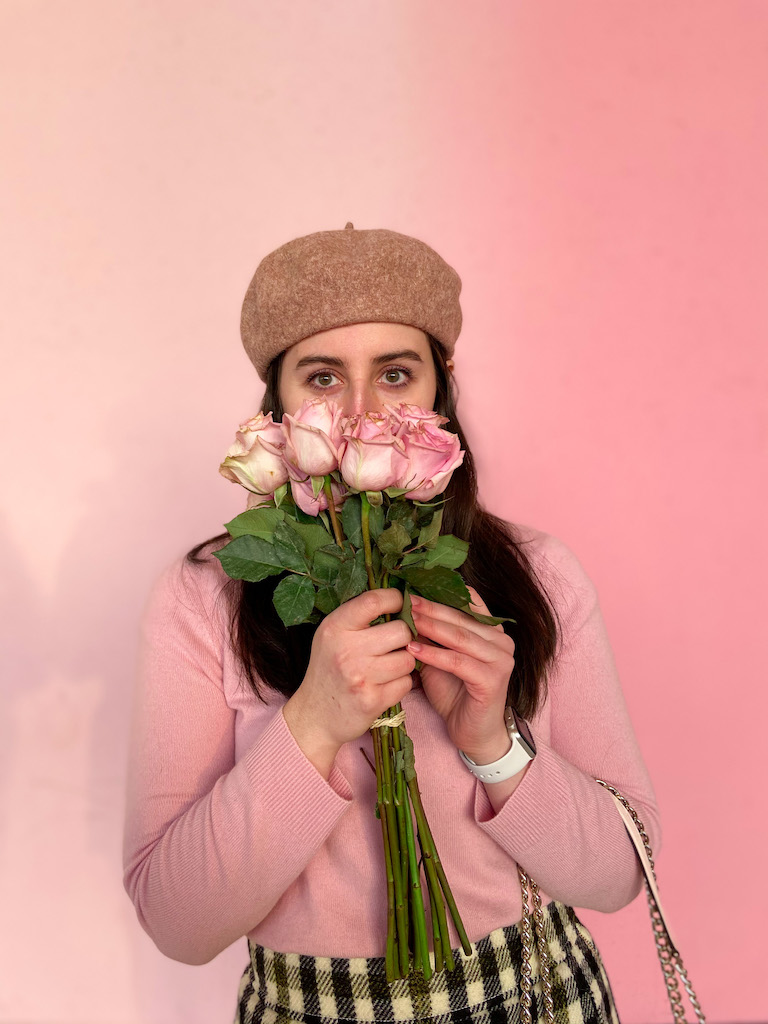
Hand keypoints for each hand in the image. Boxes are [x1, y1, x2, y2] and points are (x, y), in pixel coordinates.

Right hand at [283, 588, 415, 769]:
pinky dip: (400, 684)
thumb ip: (358, 618)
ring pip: (408, 659)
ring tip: (388, 667)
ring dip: (404, 663)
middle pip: (401, 630)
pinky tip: (385, 685)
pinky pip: (406, 683)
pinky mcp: (372, 700)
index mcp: (335, 627)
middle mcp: (346, 649)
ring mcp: (360, 676)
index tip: (401, 605)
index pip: (374, 601)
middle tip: (395, 644)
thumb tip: (400, 598)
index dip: (396, 599)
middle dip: (405, 637)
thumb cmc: (328, 670)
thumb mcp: (331, 636)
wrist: (314, 716)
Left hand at [407, 586, 514, 763]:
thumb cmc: (454, 693)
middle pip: (461, 617)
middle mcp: (501, 641)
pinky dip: (434, 654)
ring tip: (405, 621)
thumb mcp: (439, 657)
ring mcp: (501, 659)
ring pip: (460, 637)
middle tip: (405, 600)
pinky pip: (458, 662)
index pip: (470, 600)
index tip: (414, 585)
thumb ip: (431, 635)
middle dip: (430, 608)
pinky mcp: (493, 679)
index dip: (442, 592)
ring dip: (430, 627)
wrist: (472, 732)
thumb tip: (406, 608)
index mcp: (491, 630)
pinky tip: (413, 650)